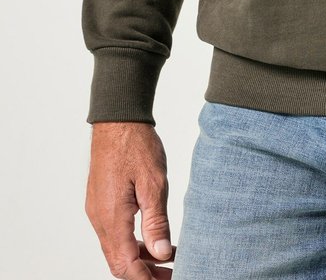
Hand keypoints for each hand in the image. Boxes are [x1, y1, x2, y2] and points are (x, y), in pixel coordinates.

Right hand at [85, 121, 176, 277]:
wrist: (118, 119)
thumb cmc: (136, 145)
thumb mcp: (154, 183)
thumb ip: (157, 221)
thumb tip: (161, 254)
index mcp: (112, 218)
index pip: (126, 265)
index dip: (146, 279)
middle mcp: (100, 219)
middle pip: (119, 262)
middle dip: (144, 273)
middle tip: (171, 274)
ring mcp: (98, 211)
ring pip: (116, 249)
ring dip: (139, 259)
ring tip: (167, 258)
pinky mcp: (101, 203)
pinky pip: (114, 233)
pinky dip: (132, 242)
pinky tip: (153, 237)